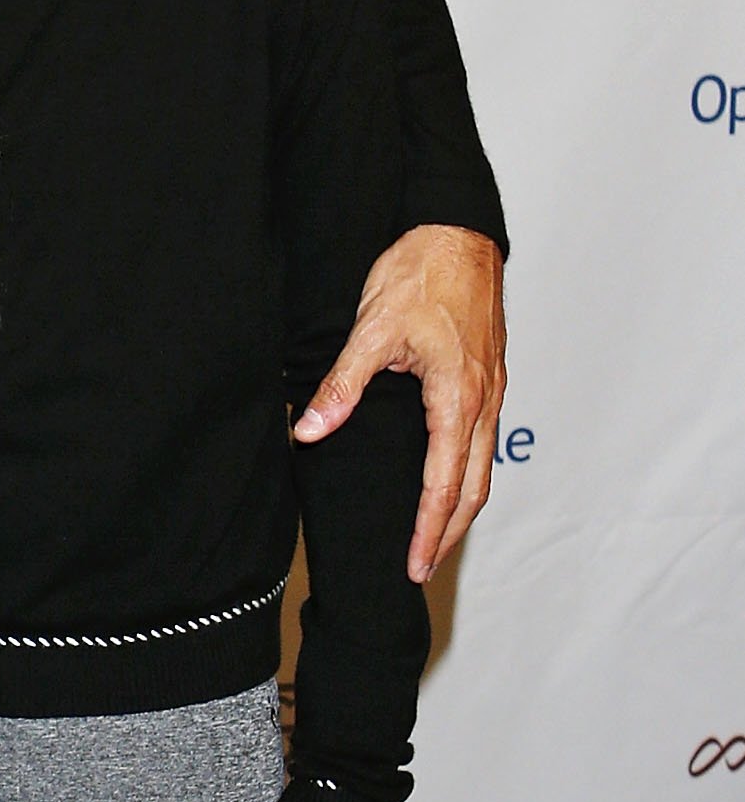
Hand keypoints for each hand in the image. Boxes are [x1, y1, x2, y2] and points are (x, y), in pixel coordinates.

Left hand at [294, 223, 503, 584]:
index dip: (427, 530)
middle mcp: (483, 400)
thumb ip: (342, 386)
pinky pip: (481, 441)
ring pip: (482, 466)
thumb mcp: (372, 330)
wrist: (458, 231)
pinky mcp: (487, 378)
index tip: (412, 565)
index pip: (443, 483)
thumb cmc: (423, 272)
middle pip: (473, 487)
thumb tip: (311, 433)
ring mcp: (490, 390)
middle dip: (448, 534)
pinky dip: (466, 474)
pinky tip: (447, 483)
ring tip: (433, 541)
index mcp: (458, 396)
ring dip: (460, 508)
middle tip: (421, 569)